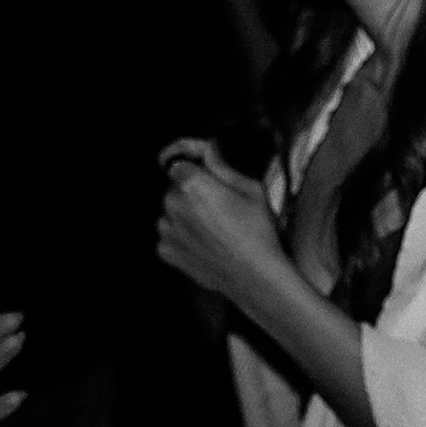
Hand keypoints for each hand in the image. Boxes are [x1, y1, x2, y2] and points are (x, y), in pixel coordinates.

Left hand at [157, 137, 288, 307]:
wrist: (255, 277)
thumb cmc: (258, 232)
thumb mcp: (252, 190)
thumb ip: (223, 167)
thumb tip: (208, 149)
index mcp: (192, 183)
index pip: (178, 162)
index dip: (193, 167)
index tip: (205, 172)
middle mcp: (172, 204)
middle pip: (175, 188)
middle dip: (192, 192)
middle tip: (220, 206)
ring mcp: (167, 230)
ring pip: (171, 213)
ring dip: (185, 215)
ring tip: (214, 228)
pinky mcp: (167, 252)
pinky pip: (170, 236)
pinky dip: (182, 238)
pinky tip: (206, 244)